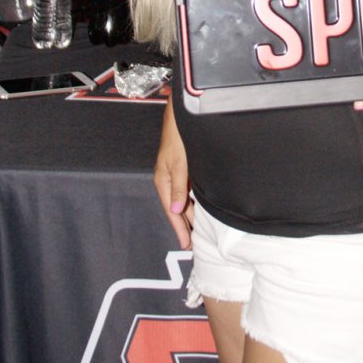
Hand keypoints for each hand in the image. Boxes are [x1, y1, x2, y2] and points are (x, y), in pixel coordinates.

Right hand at [154, 97, 194, 248]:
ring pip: (182, 200)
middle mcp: (167, 180)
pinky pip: (186, 191)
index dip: (179, 228)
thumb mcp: (179, 164)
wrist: (180, 118)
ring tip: (197, 230)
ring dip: (189, 214)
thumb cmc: (178, 138)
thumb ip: (178, 188)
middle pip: (177, 208)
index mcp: (163, 181)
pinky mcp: (182, 169)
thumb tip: (176, 210)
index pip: (171, 211)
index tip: (186, 244)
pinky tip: (199, 207)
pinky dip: (192, 202)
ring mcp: (174, 175)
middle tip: (193, 243)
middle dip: (184, 225)